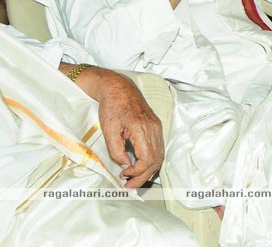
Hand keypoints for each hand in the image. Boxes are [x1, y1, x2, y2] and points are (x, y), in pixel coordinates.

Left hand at [91, 69, 164, 187]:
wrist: (119, 89)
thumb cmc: (112, 107)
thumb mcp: (108, 130)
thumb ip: (116, 150)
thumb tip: (125, 165)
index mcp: (141, 128)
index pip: (148, 158)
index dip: (137, 172)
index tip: (124, 176)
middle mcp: (153, 128)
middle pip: (156, 160)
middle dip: (143, 176)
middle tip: (129, 186)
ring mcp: (157, 127)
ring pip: (160, 155)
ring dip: (148, 170)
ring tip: (134, 179)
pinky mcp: (156, 127)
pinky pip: (158, 148)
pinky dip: (151, 161)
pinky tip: (141, 167)